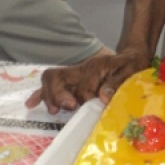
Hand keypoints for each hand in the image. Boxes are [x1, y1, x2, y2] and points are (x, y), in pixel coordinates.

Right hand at [25, 48, 150, 113]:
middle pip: (58, 77)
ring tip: (54, 110)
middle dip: (59, 95)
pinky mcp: (72, 79)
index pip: (83, 85)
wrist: (132, 54)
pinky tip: (31, 103)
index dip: (85, 98)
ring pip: (52, 80)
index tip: (90, 107)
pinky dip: (41, 93)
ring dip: (49, 96)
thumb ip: (116, 83)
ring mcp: (74, 73)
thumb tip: (102, 98)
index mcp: (95, 66)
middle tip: (68, 107)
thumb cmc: (133, 63)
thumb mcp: (130, 70)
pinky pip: (52, 83)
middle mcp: (81, 68)